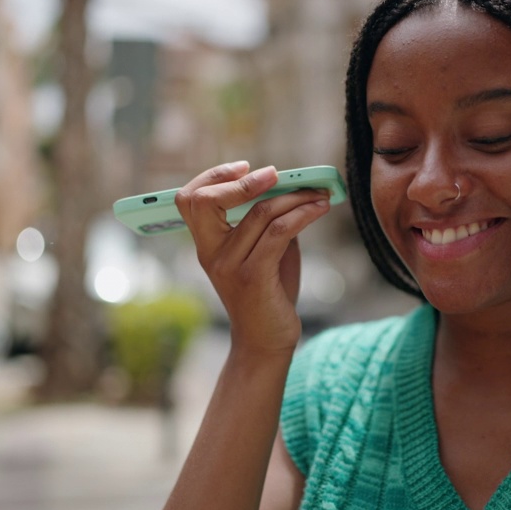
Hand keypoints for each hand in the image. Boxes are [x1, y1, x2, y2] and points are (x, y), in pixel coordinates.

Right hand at [175, 161, 331, 356]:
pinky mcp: (254, 277)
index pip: (190, 199)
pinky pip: (280, 232)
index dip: (213, 176)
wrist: (266, 342)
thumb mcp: (263, 252)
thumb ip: (265, 222)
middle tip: (279, 174)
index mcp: (206, 245)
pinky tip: (321, 208)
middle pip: (206, 200)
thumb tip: (289, 186)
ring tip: (319, 192)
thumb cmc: (268, 294)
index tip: (245, 167)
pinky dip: (304, 214)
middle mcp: (211, 253)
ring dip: (295, 196)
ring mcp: (229, 265)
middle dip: (243, 181)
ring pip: (259, 212)